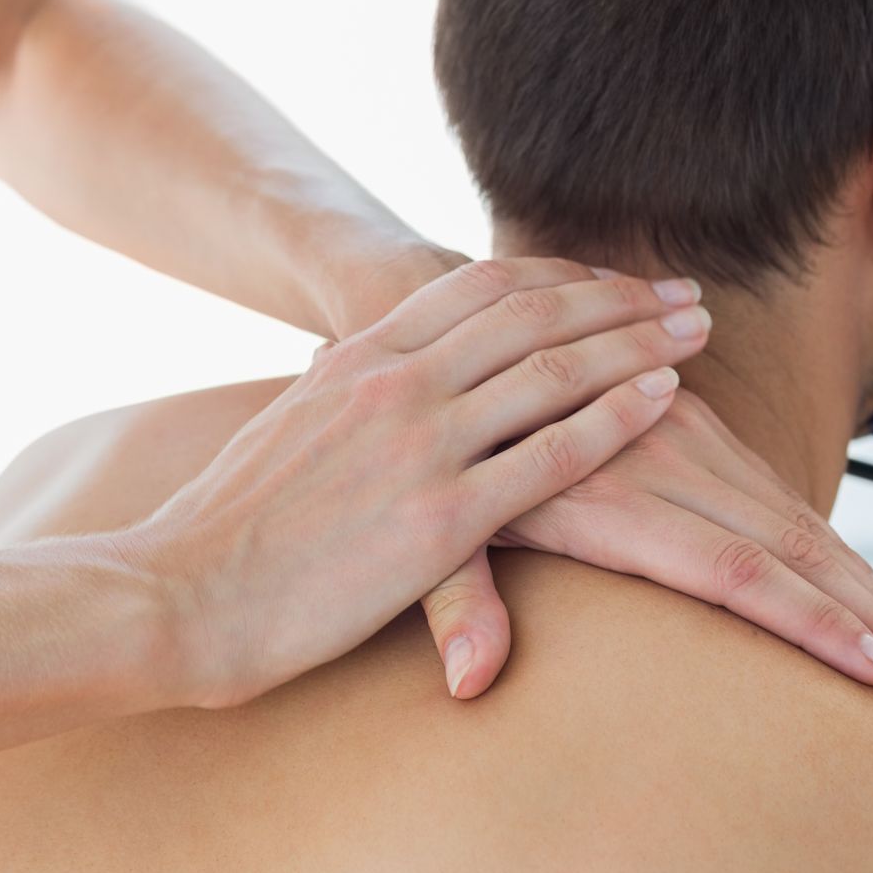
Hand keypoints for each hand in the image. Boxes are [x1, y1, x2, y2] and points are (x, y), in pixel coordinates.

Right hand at [126, 258, 712, 708]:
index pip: (478, 289)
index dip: (560, 277)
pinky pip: (551, 455)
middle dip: (620, 299)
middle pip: (532, 313)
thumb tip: (366, 386)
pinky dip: (616, 419)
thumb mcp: (290, 429)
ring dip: (638, 344)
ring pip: (554, 371)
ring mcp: (417, 446)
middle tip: (684, 294)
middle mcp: (392, 383)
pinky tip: (662, 403)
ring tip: (696, 333)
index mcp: (355, 358)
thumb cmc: (226, 529)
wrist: (177, 595)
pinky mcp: (438, 521)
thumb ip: (344, 398)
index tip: (614, 280)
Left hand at [421, 389, 872, 706]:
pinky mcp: (690, 420)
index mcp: (603, 499)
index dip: (811, 622)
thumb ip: (455, 602)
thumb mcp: (424, 533)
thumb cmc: (427, 455)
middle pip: (789, 547)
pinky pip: (775, 491)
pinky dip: (831, 549)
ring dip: (869, 589)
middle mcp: (659, 460)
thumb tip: (470, 681)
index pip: (734, 571)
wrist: (446, 322)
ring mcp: (682, 435)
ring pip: (796, 516)